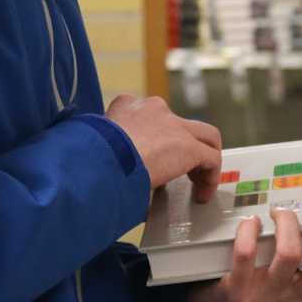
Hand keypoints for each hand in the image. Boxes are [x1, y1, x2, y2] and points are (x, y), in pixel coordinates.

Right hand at [105, 94, 222, 202]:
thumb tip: (112, 175)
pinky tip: (201, 194)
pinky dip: (210, 178)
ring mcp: (173, 125)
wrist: (98, 159)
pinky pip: (211, 159)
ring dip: (203, 158)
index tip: (151, 158)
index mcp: (126, 107)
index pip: (147, 115)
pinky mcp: (188, 145)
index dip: (154, 137)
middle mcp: (152, 109)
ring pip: (204, 136)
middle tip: (179, 170)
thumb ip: (110, 152)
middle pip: (179, 125)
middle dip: (182, 146)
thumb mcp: (97, 149)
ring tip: (198, 182)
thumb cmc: (89, 159)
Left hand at [188, 201, 301, 301]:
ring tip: (280, 212)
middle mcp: (299, 296)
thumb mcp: (295, 280)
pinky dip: (249, 232)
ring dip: (286, 223)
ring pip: (288, 255)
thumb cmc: (263, 286)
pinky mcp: (238, 290)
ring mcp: (269, 295)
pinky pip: (246, 255)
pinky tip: (251, 223)